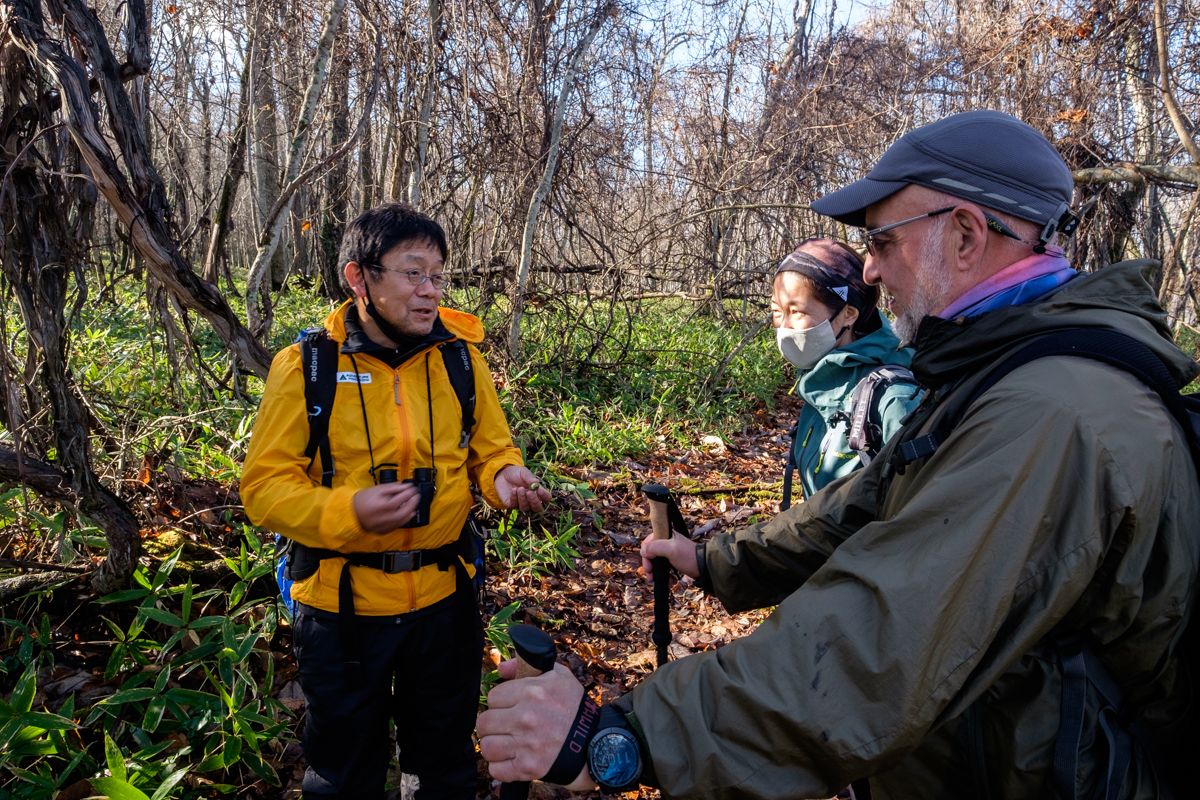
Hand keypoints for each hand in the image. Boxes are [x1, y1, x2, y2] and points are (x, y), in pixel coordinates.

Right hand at [352, 482, 421, 532]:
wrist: (351, 512)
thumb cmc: (363, 500)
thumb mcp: (377, 489)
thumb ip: (392, 487)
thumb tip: (405, 485)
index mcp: (381, 506)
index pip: (400, 499)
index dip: (409, 492)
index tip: (413, 487)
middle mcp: (383, 518)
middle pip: (404, 512)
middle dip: (413, 503)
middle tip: (416, 496)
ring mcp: (383, 526)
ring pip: (403, 520)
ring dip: (411, 511)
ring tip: (414, 504)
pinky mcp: (383, 530)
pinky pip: (397, 526)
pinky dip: (405, 519)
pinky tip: (408, 513)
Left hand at [477, 661, 596, 790]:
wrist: (596, 742)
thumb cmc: (576, 708)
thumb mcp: (559, 676)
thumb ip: (527, 667)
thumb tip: (500, 669)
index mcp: (532, 692)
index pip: (493, 697)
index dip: (500, 702)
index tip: (509, 707)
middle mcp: (526, 717)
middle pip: (484, 722)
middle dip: (492, 724)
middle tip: (504, 726)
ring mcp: (526, 744)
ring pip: (487, 746)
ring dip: (494, 746)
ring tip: (506, 743)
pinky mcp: (528, 767)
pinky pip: (497, 769)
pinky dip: (501, 766)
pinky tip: (511, 759)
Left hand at [494, 465, 551, 512]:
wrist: (502, 474)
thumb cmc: (516, 473)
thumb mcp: (524, 472)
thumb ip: (530, 478)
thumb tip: (536, 484)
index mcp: (537, 491)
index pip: (546, 498)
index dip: (545, 496)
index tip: (540, 489)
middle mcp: (531, 499)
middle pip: (537, 508)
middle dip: (534, 501)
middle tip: (529, 492)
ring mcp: (521, 503)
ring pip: (526, 508)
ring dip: (523, 499)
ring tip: (519, 488)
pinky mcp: (511, 504)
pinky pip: (515, 505)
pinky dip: (515, 497)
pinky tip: (513, 490)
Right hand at [640, 534, 699, 580]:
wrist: (704, 567)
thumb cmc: (688, 556)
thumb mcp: (671, 549)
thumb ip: (655, 547)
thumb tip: (644, 551)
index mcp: (665, 535)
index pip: (648, 541)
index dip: (645, 553)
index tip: (648, 566)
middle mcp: (666, 541)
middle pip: (650, 552)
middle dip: (648, 564)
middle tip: (650, 574)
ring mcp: (669, 551)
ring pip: (655, 560)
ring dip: (653, 570)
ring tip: (653, 579)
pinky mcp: (673, 560)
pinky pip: (662, 566)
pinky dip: (661, 573)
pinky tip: (664, 579)